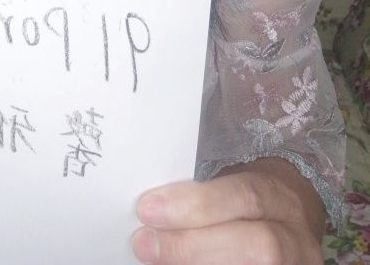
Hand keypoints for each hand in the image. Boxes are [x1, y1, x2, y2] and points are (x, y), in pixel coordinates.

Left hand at [132, 164, 324, 263]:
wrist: (285, 225)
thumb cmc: (241, 203)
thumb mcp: (229, 186)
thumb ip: (197, 194)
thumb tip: (148, 212)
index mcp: (279, 197)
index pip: (246, 195)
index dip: (197, 204)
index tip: (147, 209)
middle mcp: (296, 239)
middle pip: (257, 244)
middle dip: (194, 245)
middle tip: (145, 244)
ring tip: (158, 261)